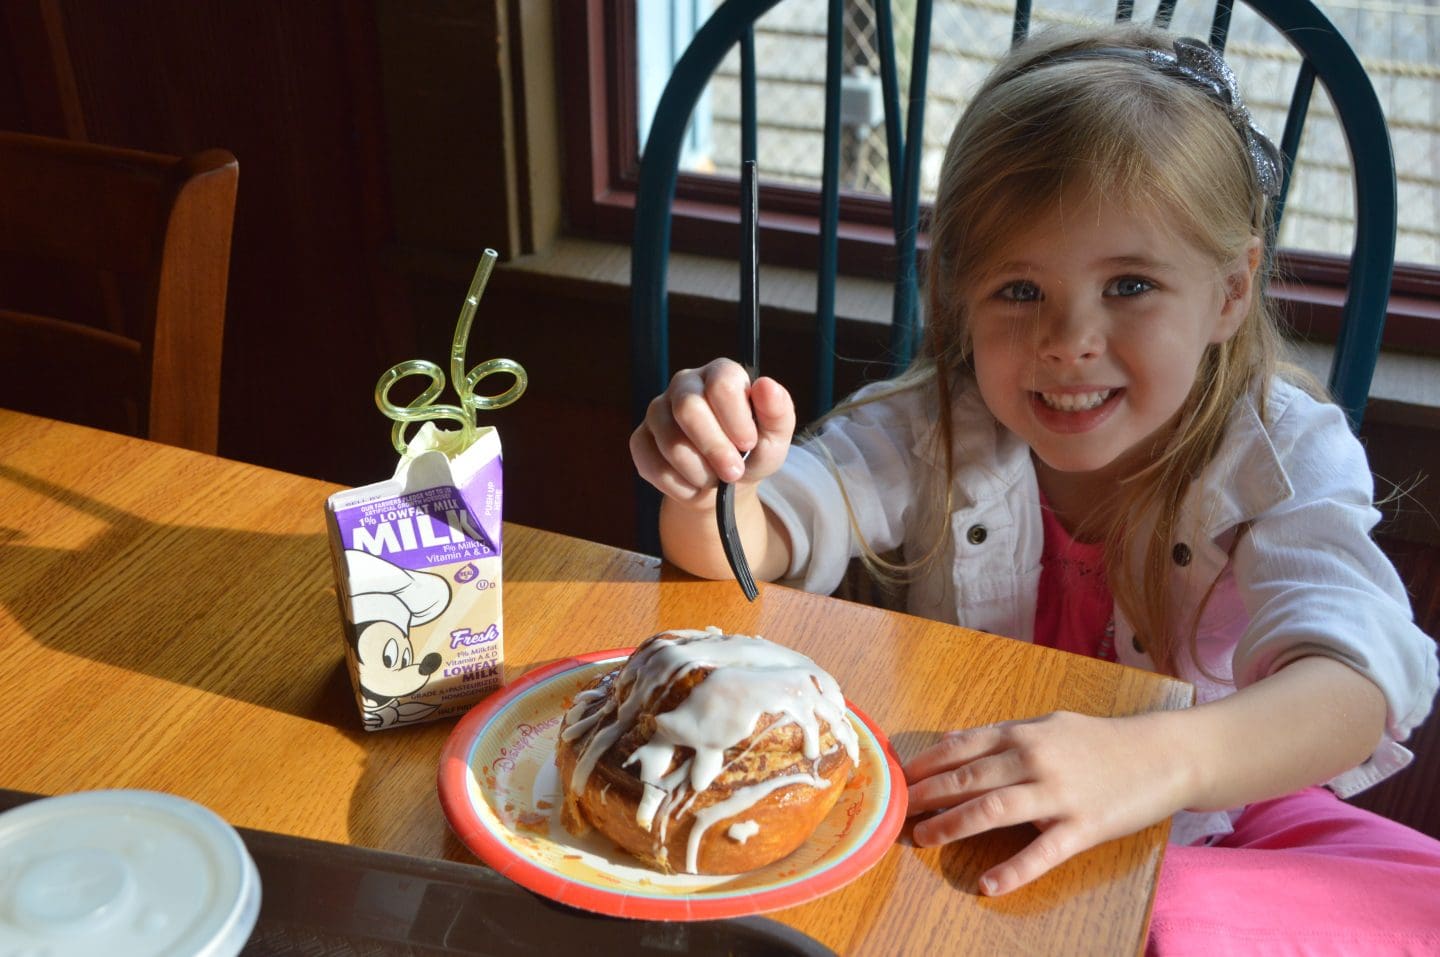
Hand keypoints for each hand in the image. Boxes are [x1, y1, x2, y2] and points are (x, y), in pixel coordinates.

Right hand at [630, 358, 795, 506]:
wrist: (724, 483)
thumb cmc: (752, 453)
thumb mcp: (775, 437)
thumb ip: (778, 412)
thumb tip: (767, 386)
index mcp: (720, 373)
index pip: (721, 384)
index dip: (735, 419)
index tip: (748, 443)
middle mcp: (685, 384)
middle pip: (688, 409)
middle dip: (714, 448)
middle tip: (733, 472)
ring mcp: (657, 410)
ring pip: (670, 441)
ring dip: (699, 471)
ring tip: (715, 479)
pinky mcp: (640, 439)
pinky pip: (652, 464)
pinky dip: (679, 485)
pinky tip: (693, 484)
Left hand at [903, 711, 1186, 895]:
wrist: (1163, 754)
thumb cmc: (1101, 741)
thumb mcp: (1047, 726)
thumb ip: (1001, 735)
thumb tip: (953, 738)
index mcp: (1023, 734)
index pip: (962, 747)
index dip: (926, 764)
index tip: (898, 778)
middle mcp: (1035, 759)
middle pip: (968, 778)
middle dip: (928, 795)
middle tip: (897, 812)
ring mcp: (1059, 793)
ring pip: (994, 809)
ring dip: (953, 825)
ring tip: (923, 839)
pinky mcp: (1084, 826)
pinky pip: (1043, 852)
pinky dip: (1013, 869)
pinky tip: (988, 884)